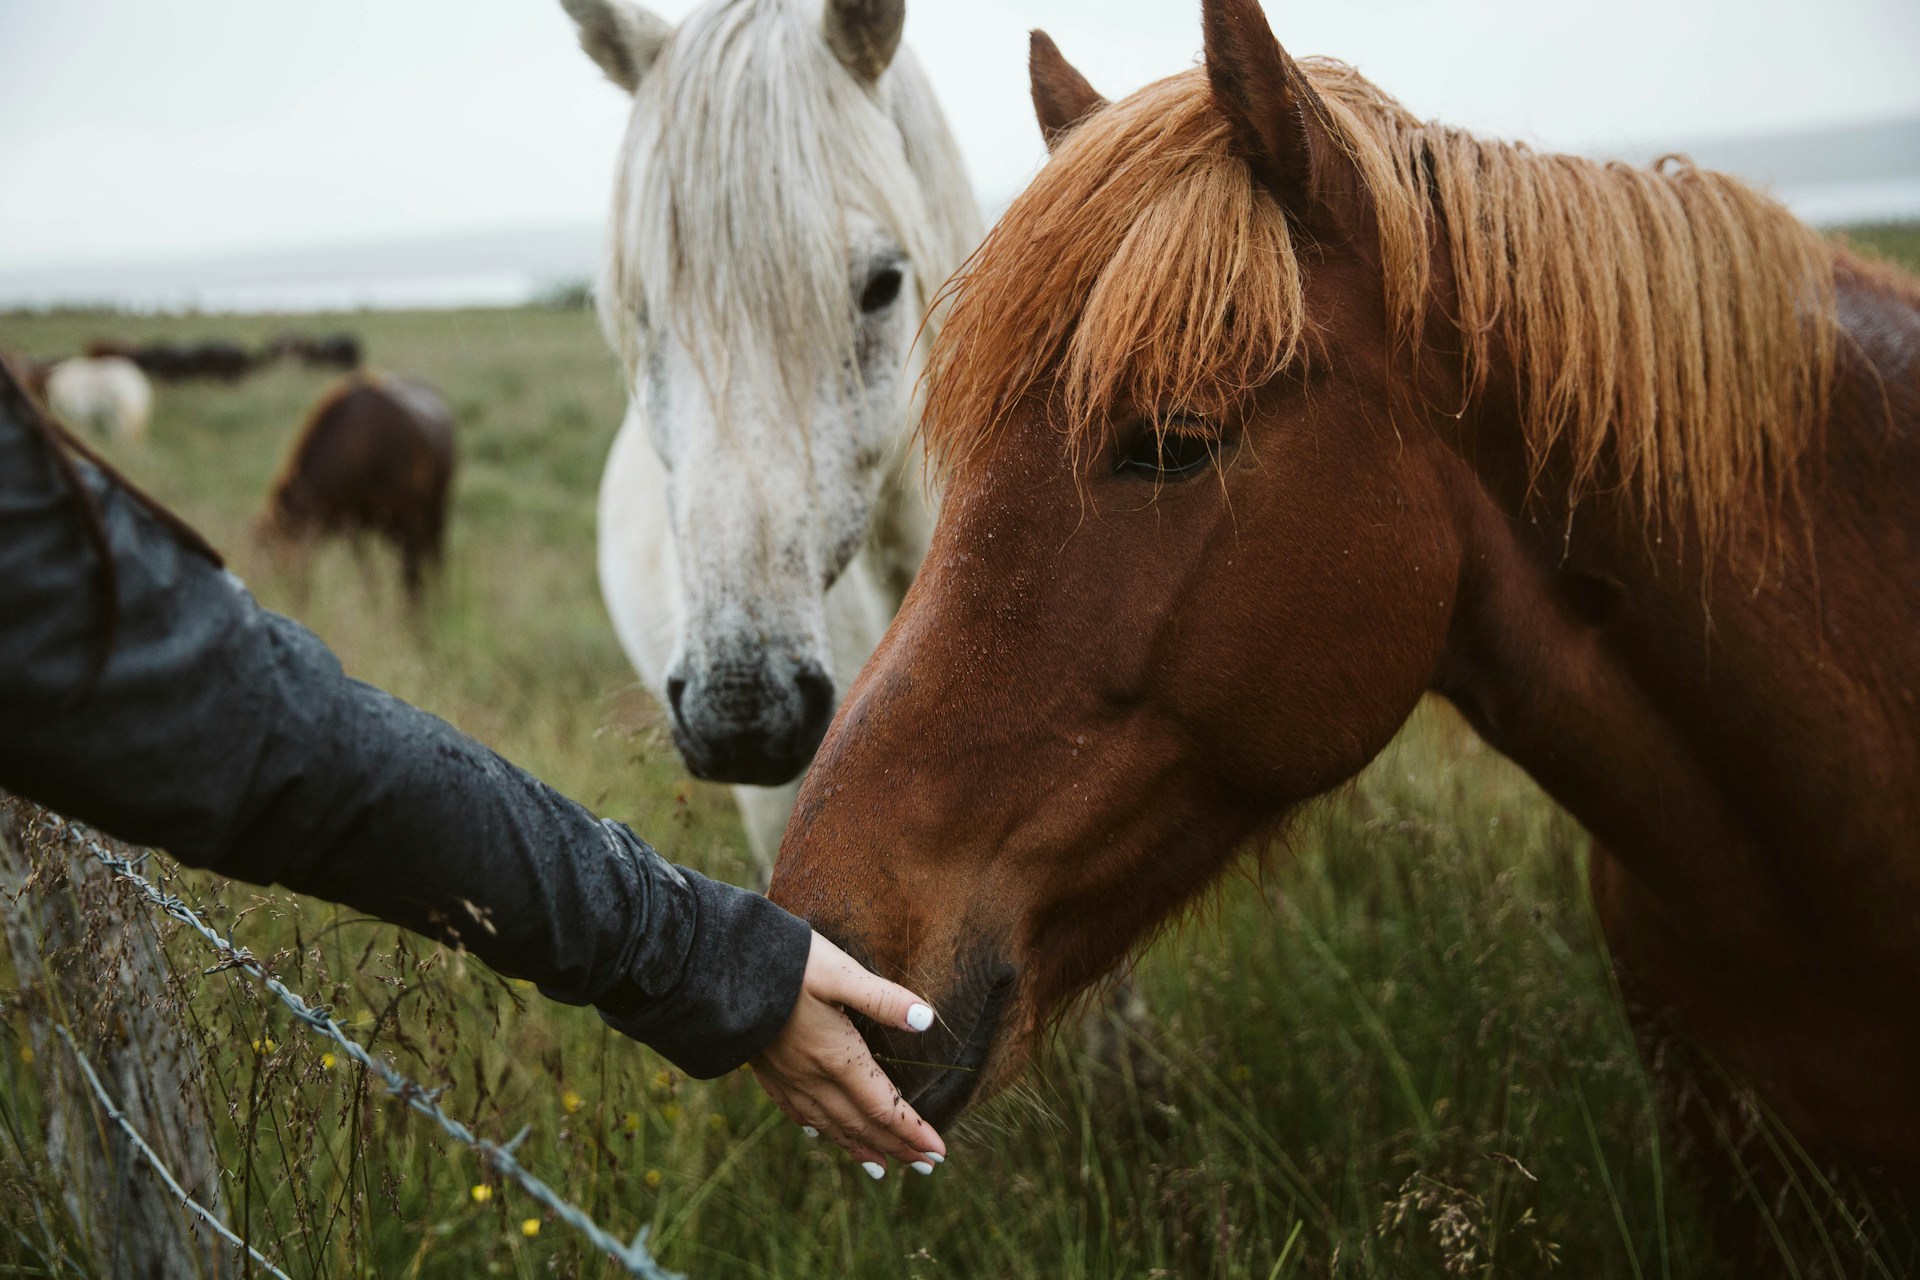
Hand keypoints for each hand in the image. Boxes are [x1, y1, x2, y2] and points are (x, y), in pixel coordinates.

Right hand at [750, 932, 945, 1178]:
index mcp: (837, 1057)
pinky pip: (798, 1114)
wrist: (719, 970)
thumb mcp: (840, 972)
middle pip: (861, 1124)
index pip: (884, 1106)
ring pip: (830, 1126)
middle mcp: (813, 1078)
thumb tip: (925, 1019)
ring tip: (882, 1167)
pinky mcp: (767, 1072)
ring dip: (861, 1148)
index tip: (939, 1152)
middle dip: (897, 1147)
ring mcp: (788, 1079)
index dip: (913, 1131)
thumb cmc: (785, 964)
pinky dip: (820, 1131)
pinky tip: (824, 1135)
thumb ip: (882, 999)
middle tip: (926, 1167)